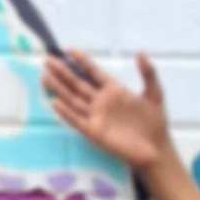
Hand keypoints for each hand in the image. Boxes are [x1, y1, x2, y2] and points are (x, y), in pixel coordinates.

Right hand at [42, 51, 173, 173]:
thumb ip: (148, 72)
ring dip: (59, 89)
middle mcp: (101, 101)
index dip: (82, 62)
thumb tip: (140, 52)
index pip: (93, 72)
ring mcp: (96, 116)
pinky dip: (66, 112)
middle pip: (78, 84)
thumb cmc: (154, 122)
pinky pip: (77, 120)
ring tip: (45, 77)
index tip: (69, 50)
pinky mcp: (94, 132)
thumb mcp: (155, 92)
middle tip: (48, 60)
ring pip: (73, 99)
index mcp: (114, 90)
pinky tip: (55, 102)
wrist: (155, 149)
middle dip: (63, 72)